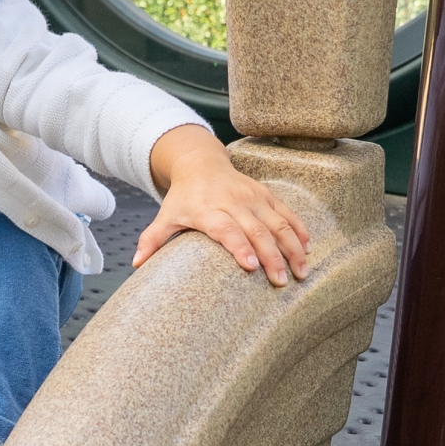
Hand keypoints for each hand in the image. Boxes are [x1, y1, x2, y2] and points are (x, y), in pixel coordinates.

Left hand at [133, 125, 311, 285]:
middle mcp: (234, 202)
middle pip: (257, 231)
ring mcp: (254, 198)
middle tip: (282, 282)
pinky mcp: (267, 195)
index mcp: (209, 210)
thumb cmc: (184, 197)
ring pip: (278, 223)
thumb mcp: (166, 215)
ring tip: (302, 272)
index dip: (240, 247)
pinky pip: (287, 213)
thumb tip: (136, 264)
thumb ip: (153, 239)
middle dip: (272, 257)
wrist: (201, 163)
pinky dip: (299, 231)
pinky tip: (308, 249)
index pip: (227, 229)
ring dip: (292, 248)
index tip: (252, 266)